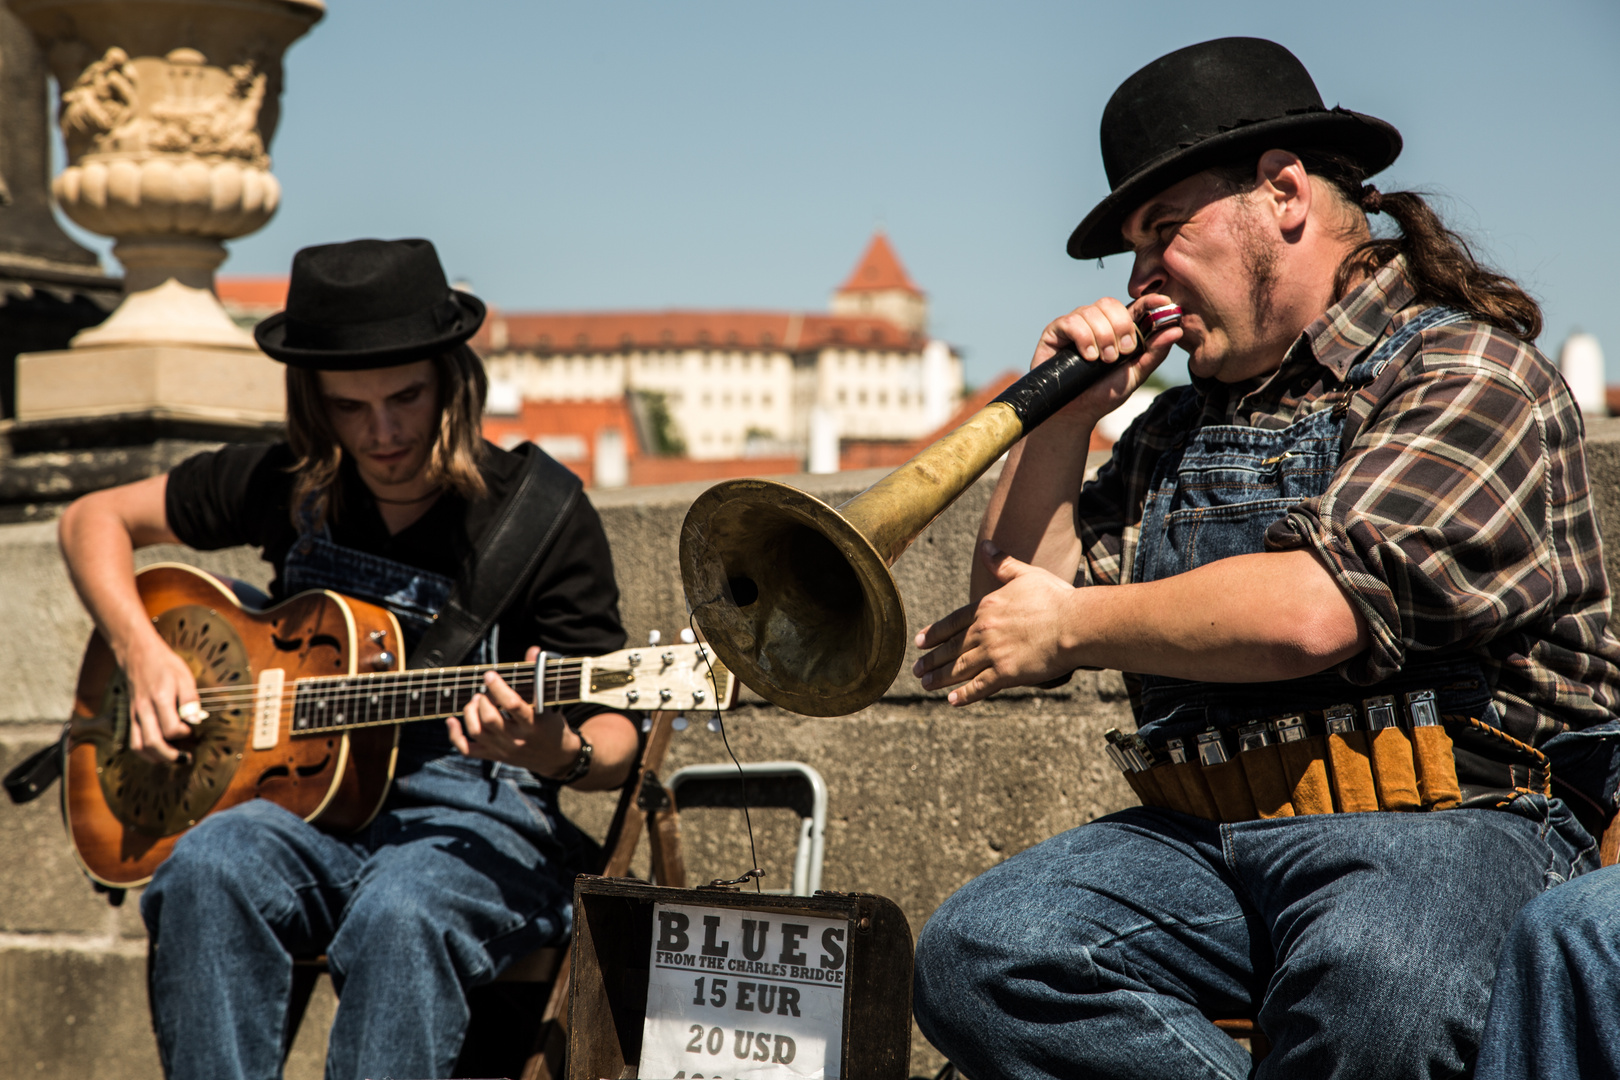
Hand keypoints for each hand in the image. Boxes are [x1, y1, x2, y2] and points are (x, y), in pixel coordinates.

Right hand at [121, 631, 202, 763]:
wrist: (138, 654)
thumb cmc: (164, 664)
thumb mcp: (184, 676)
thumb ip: (190, 700)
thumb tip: (196, 720)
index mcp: (159, 699)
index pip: (170, 728)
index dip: (184, 733)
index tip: (191, 729)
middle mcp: (144, 710)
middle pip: (152, 743)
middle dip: (169, 756)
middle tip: (185, 758)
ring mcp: (135, 715)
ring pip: (139, 746)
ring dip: (155, 758)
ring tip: (172, 759)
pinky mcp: (131, 717)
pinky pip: (134, 740)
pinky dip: (144, 751)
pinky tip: (158, 752)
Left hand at [448, 647, 581, 777]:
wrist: (556, 758)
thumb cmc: (551, 724)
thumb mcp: (549, 702)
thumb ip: (538, 676)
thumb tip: (533, 650)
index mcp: (533, 724)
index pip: (513, 705)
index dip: (498, 688)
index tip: (490, 675)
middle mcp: (516, 739)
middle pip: (490, 720)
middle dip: (482, 700)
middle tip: (484, 691)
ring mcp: (503, 749)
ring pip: (477, 732)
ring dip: (470, 712)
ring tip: (476, 701)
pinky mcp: (493, 756)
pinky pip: (468, 749)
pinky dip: (455, 735)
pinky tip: (452, 721)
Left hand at [912, 541, 1080, 704]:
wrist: (1075, 624)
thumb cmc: (1055, 598)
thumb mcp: (1026, 574)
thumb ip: (1002, 564)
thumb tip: (986, 546)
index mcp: (986, 608)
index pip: (952, 622)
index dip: (934, 633)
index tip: (920, 642)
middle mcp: (984, 631)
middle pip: (951, 648)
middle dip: (931, 660)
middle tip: (916, 669)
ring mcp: (993, 653)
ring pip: (960, 668)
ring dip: (940, 678)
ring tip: (925, 684)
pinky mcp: (1006, 673)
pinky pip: (980, 686)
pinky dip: (964, 694)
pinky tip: (951, 700)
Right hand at [1035, 292, 1181, 425]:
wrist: (1074, 414)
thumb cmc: (1103, 394)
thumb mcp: (1134, 375)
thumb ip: (1154, 353)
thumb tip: (1176, 329)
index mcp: (1117, 329)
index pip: (1134, 306)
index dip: (1149, 301)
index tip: (1163, 302)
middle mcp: (1095, 322)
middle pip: (1111, 304)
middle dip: (1121, 327)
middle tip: (1123, 352)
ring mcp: (1075, 325)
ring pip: (1092, 311)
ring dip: (1102, 336)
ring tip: (1102, 360)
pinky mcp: (1055, 331)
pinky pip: (1072, 322)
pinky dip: (1083, 338)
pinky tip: (1087, 357)